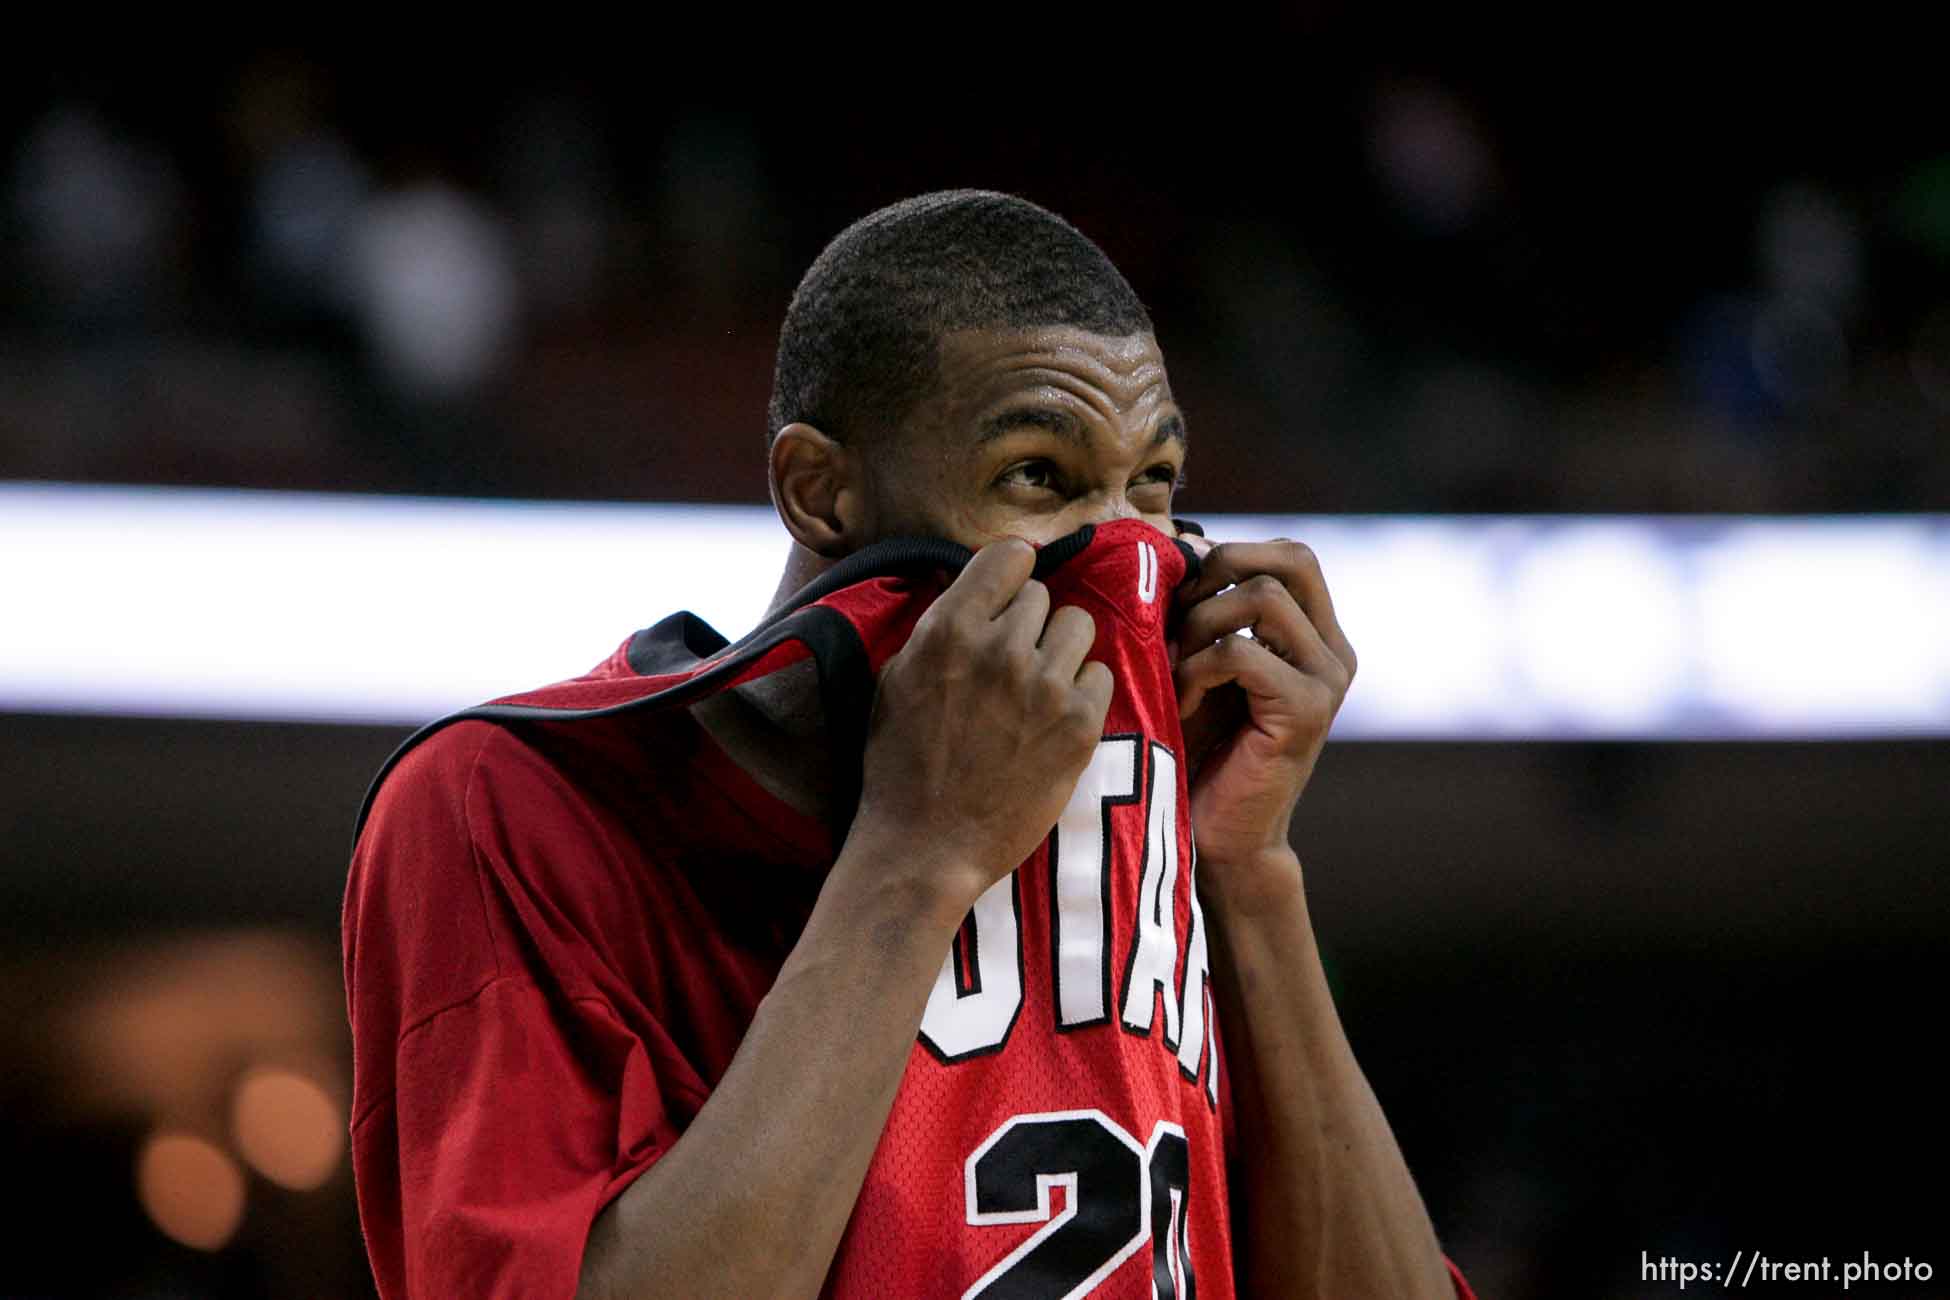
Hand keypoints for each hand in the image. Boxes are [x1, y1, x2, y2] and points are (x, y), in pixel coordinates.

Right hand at [851, 538, 1113, 917]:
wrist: (926, 846)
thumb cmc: (901, 764)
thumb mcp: (897, 679)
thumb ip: (939, 627)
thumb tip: (971, 586)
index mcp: (950, 629)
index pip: (1010, 556)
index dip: (1010, 574)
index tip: (1007, 595)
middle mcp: (1001, 648)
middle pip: (1042, 596)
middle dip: (1027, 625)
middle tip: (1009, 665)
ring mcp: (1045, 685)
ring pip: (1078, 626)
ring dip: (1060, 651)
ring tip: (1037, 687)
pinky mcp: (1079, 724)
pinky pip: (1100, 675)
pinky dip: (1082, 692)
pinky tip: (1053, 720)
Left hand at [1172, 538, 1356, 904]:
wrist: (1221, 839)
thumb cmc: (1203, 751)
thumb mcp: (1206, 666)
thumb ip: (1210, 612)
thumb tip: (1183, 545)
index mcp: (1317, 636)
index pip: (1292, 553)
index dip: (1231, 554)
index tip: (1181, 595)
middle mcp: (1335, 653)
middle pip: (1292, 558)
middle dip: (1220, 572)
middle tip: (1177, 619)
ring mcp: (1327, 681)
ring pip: (1262, 598)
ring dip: (1198, 625)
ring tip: (1173, 668)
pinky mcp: (1306, 711)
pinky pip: (1241, 652)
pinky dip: (1195, 669)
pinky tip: (1180, 705)